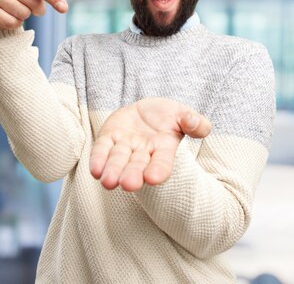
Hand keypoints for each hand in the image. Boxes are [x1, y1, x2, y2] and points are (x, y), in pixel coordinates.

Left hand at [89, 98, 210, 191]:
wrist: (146, 109)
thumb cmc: (168, 115)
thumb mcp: (183, 114)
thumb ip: (193, 121)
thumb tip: (198, 125)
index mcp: (164, 148)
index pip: (162, 162)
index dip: (158, 170)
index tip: (152, 178)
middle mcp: (143, 152)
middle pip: (137, 165)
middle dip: (132, 175)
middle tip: (128, 185)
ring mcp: (124, 145)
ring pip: (118, 159)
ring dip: (113, 170)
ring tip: (108, 182)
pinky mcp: (109, 137)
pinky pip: (102, 149)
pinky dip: (98, 159)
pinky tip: (95, 170)